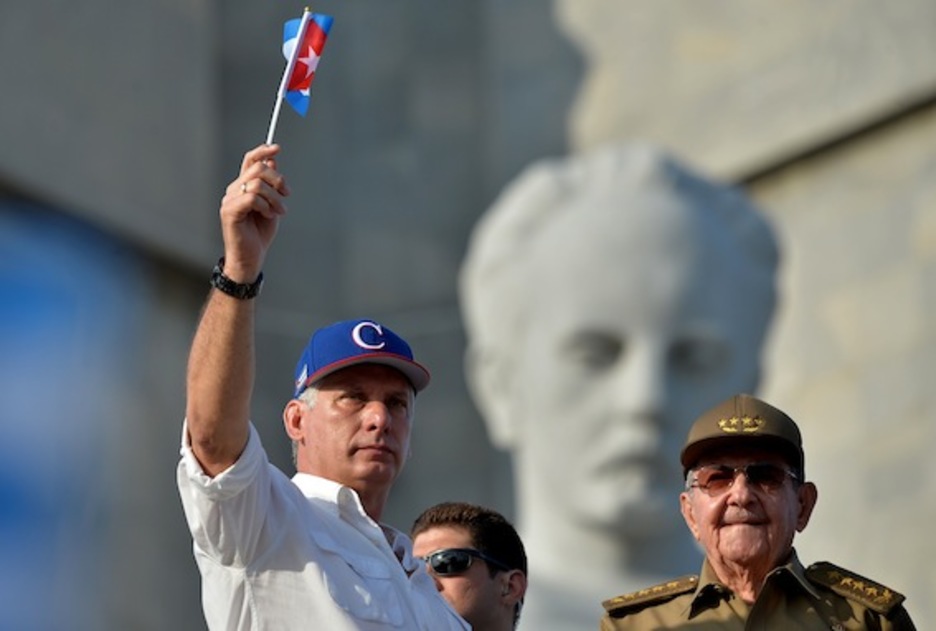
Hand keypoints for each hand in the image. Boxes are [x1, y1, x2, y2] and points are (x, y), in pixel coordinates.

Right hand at [219, 144, 290, 281]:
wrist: (251, 258)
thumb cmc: (260, 234)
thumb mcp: (271, 205)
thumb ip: (271, 184)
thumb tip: (273, 160)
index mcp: (243, 186)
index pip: (249, 160)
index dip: (263, 151)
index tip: (277, 148)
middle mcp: (233, 190)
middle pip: (257, 169)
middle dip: (278, 180)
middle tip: (286, 194)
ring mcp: (229, 200)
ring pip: (256, 183)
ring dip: (274, 197)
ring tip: (278, 211)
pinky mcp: (229, 211)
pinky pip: (251, 198)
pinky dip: (265, 205)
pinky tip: (268, 215)